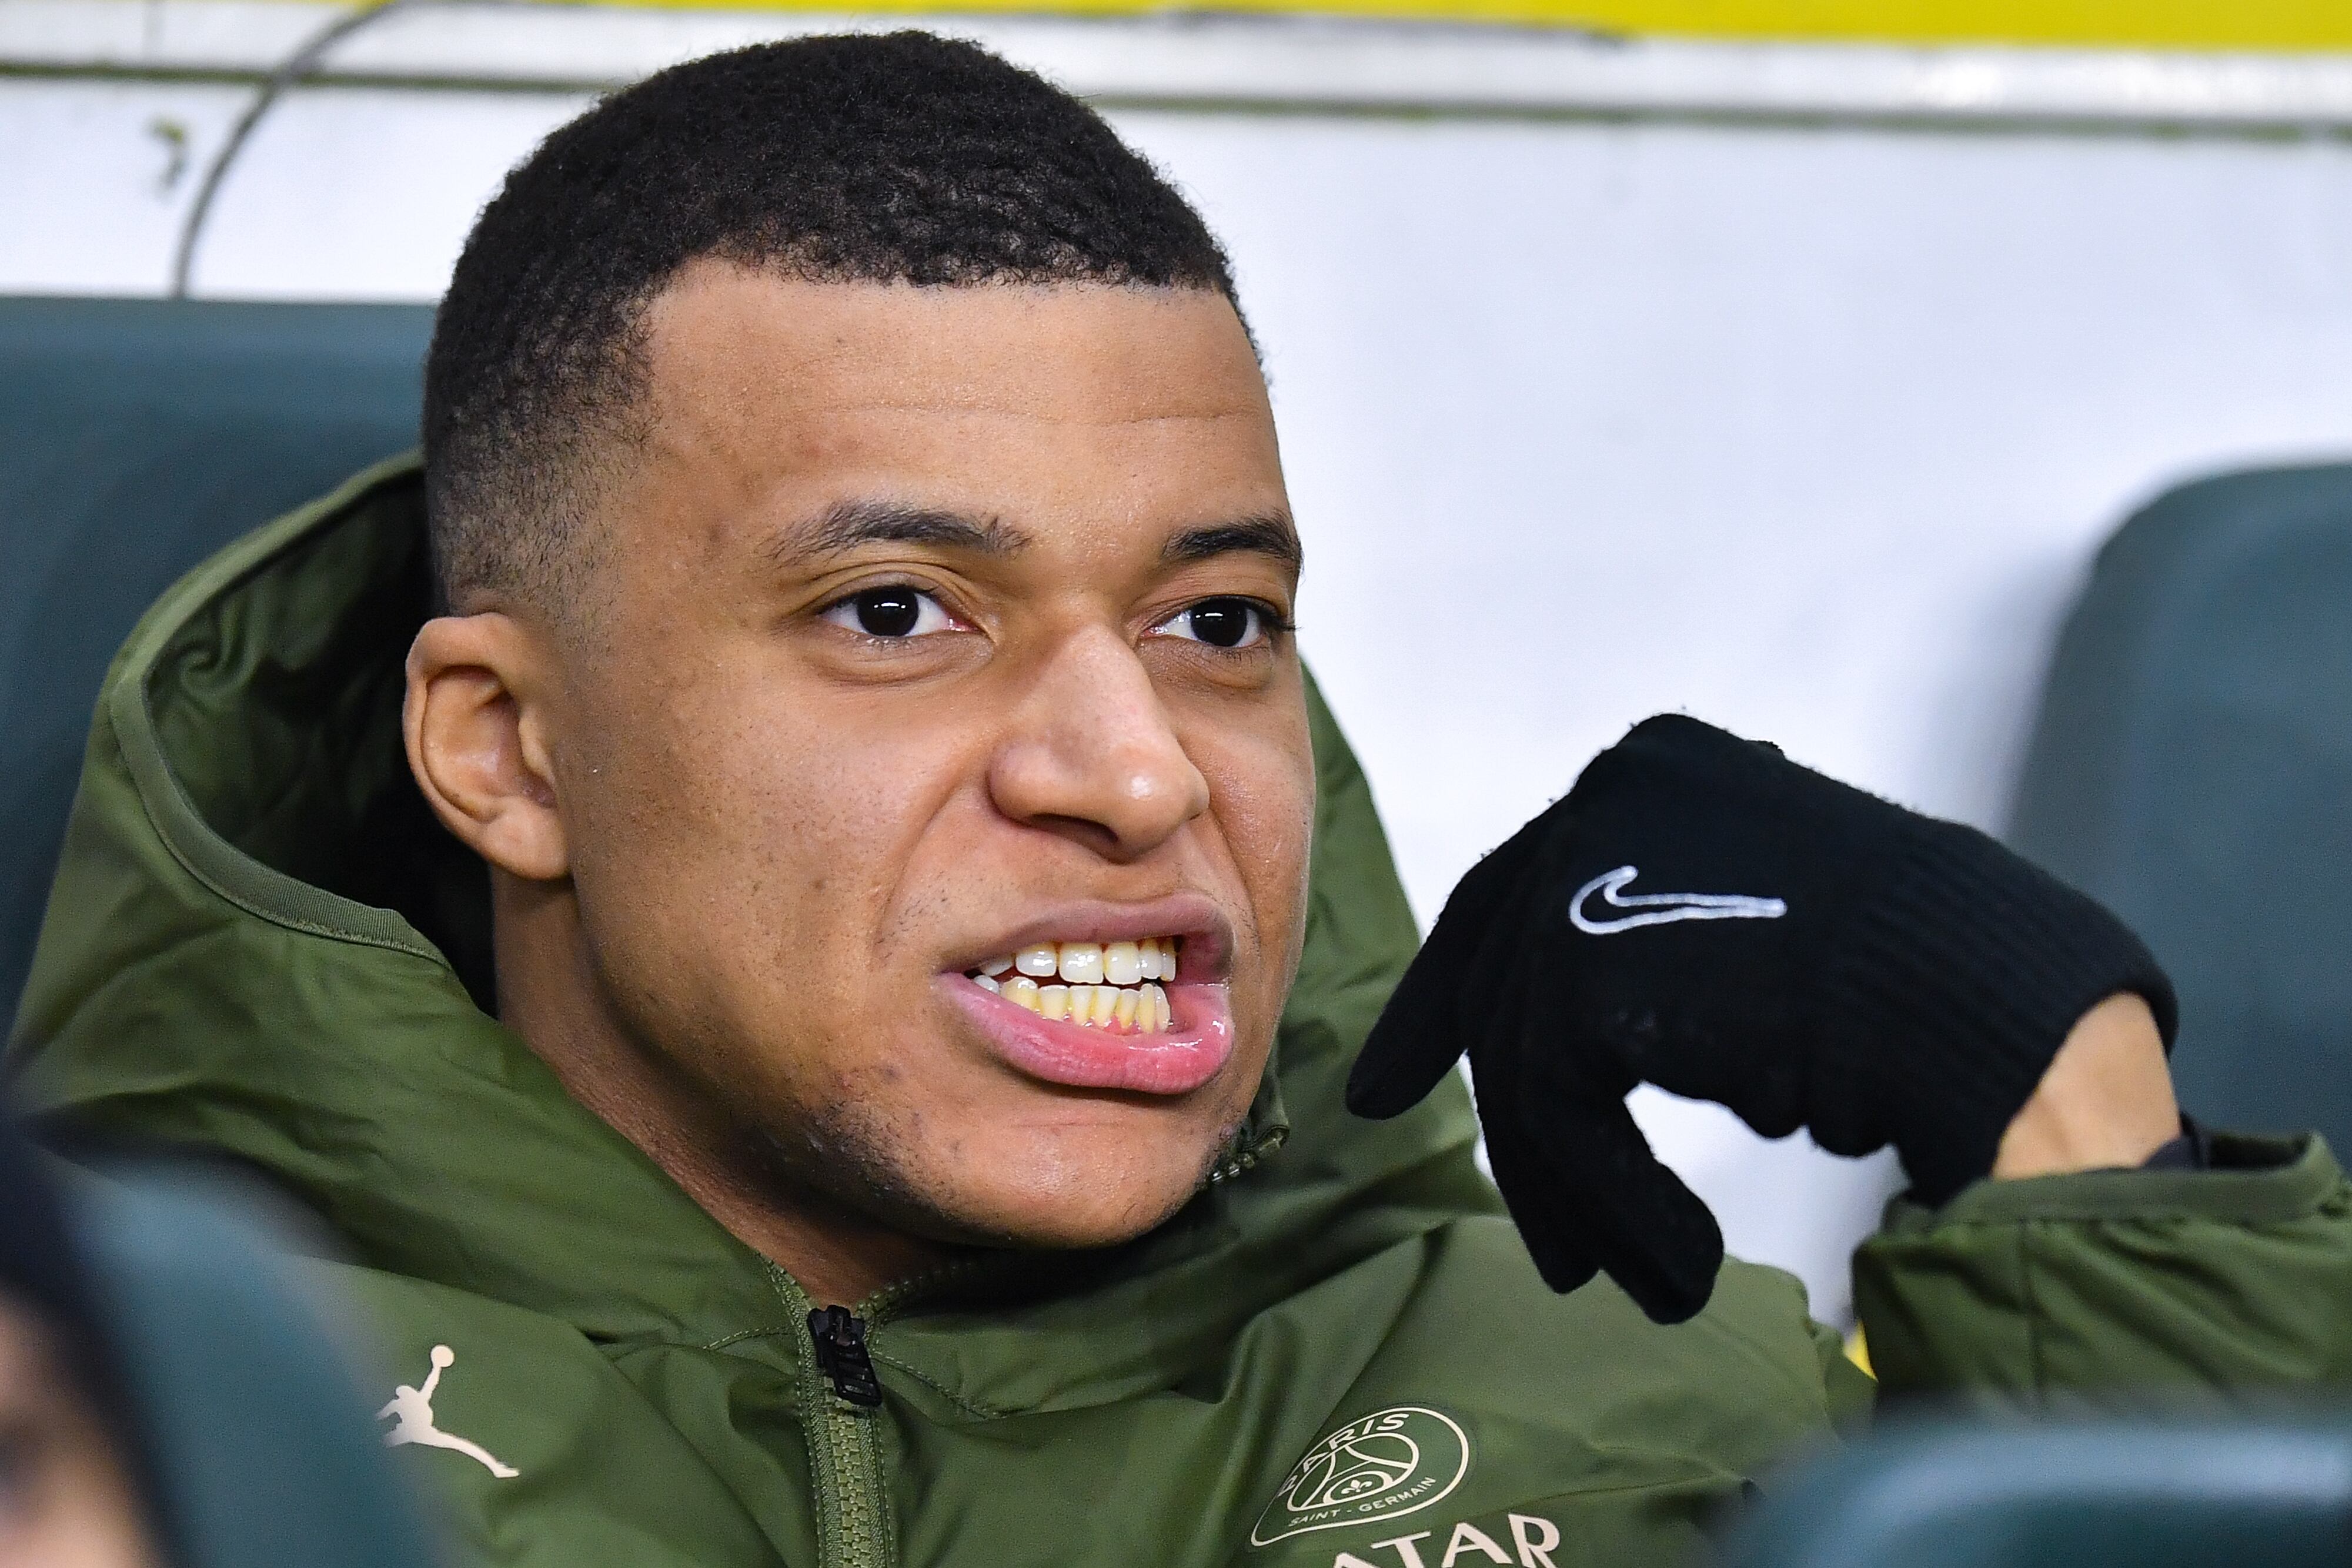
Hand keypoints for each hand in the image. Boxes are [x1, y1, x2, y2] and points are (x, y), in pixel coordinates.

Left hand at [1347, 715, 2176, 1324]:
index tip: (1391, 1081)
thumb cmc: (1911, 977)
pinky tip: (1677, 1267)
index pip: (1513, 889)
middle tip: (1446, 1167)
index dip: (1449, 997)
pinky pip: (1560, 1111)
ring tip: (1613, 1275)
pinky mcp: (1584, 969)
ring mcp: (1587, 873)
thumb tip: (1566, 1008)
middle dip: (1475, 1090)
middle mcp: (1604, 795)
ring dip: (1575, 1186)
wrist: (1982, 1002)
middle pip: (1499, 970)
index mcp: (1650, 768)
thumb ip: (1656, 922)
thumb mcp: (1758, 907)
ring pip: (1528, 1057)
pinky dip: (1613, 1203)